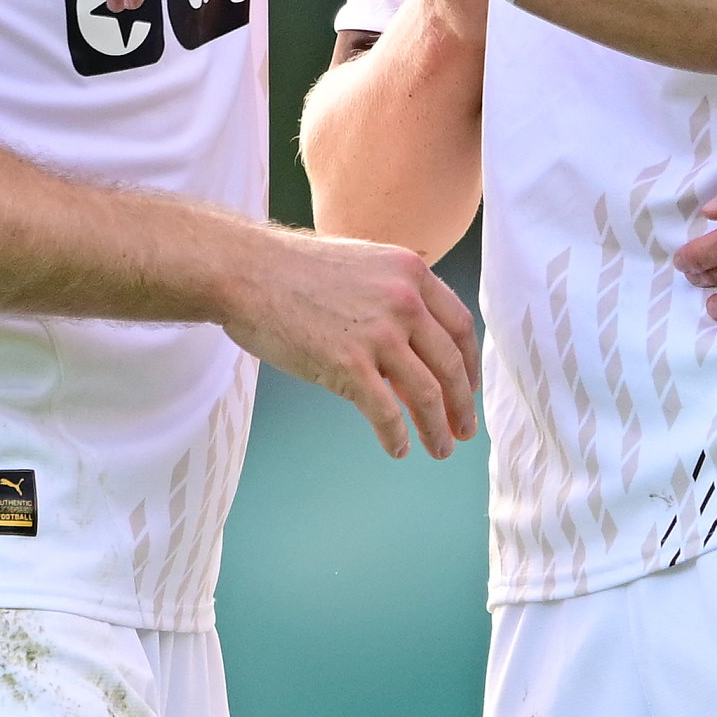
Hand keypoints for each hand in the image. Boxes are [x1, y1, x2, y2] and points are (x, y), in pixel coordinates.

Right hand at [216, 227, 481, 457]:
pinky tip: (397, 448)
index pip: (460, 326)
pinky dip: (396, 436)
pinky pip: (386, 412)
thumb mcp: (363, 268)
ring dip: (438, 428)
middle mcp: (404, 301)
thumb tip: (413, 352)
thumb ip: (394, 299)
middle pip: (451, 364)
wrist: (245, 271)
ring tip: (440, 448)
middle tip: (464, 430)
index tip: (470, 387)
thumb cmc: (294, 271)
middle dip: (462, 404)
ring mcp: (379, 333)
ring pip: (427, 393)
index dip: (471, 362)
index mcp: (412, 273)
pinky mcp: (348, 364)